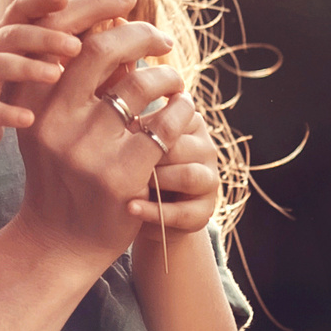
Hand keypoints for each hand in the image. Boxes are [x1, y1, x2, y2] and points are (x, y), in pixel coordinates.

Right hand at [0, 0, 86, 156]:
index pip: (24, 7)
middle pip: (14, 33)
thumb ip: (70, 35)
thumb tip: (122, 17)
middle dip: (44, 36)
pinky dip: (5, 112)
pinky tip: (29, 118)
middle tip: (76, 46)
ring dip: (26, 67)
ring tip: (56, 74)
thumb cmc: (12, 80)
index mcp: (10, 31)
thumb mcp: (35, 54)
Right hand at [11, 0, 199, 262]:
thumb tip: (109, 22)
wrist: (61, 241)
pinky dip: (182, 109)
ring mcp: (88, 151)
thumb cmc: (61, 173)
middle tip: (162, 38)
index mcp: (34, 103)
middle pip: (103, 50)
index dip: (100, 8)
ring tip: (174, 81)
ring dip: (168, 75)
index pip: (69, 37)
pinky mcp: (123, 176)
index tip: (129, 3)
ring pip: (143, 84)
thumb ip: (70, 80)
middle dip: (140, 33)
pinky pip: (166, 125)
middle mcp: (55, 123)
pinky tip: (184, 110)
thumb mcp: (50, 125)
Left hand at [130, 119, 221, 237]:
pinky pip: (183, 211)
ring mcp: (209, 180)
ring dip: (157, 182)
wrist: (142, 211)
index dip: (144, 130)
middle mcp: (206, 148)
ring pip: (188, 176)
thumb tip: (124, 118)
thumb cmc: (135, 167)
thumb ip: (135, 126)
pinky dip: (155, 211)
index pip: (172, 119)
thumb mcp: (134, 143)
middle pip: (179, 148)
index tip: (121, 137)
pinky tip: (131, 208)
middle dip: (149, 157)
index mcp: (190, 123)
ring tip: (130, 186)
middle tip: (122, 164)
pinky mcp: (205, 210)